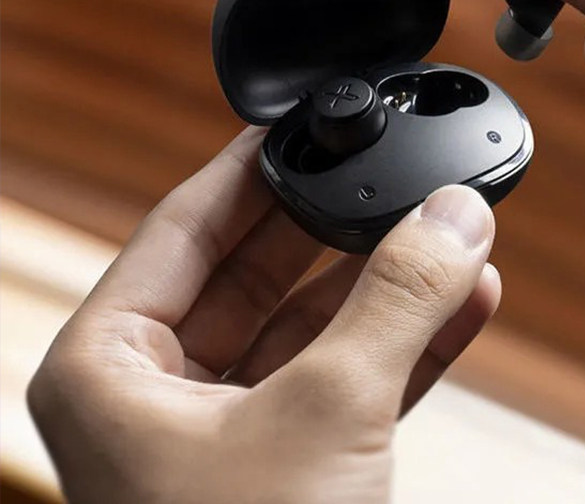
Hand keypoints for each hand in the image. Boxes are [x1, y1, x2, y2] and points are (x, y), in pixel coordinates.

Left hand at [28, 127, 498, 503]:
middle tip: (395, 177)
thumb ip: (395, 301)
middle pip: (262, 270)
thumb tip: (453, 214)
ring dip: (388, 284)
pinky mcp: (294, 464)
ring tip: (451, 234)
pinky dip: (409, 341)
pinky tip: (465, 300)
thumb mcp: (326, 417)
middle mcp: (161, 392)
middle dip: (339, 227)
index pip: (187, 226)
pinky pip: (353, 377)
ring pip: (317, 325)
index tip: (305, 124)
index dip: (253, 168)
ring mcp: (230, 430)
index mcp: (113, 367)